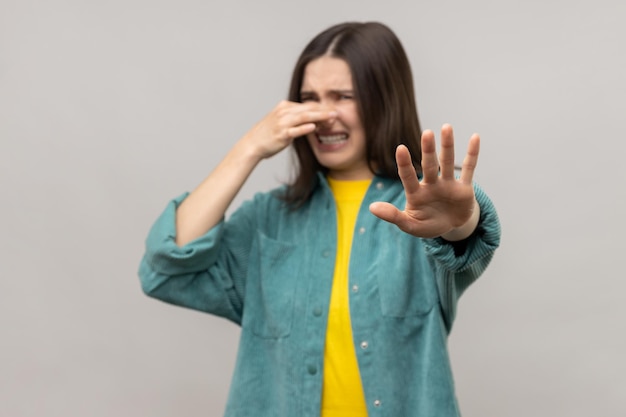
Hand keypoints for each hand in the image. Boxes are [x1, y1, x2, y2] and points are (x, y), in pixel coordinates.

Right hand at [242, 100, 336, 159]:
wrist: (252, 144)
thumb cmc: (268, 134)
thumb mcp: (281, 121)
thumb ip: (296, 119)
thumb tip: (313, 121)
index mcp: (285, 107)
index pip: (307, 105)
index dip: (321, 108)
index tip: (332, 112)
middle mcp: (284, 112)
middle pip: (308, 109)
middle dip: (324, 111)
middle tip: (337, 113)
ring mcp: (282, 123)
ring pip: (304, 117)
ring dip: (319, 117)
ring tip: (332, 118)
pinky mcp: (281, 134)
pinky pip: (295, 130)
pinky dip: (304, 128)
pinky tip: (314, 127)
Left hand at [369, 124, 479, 239]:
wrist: (450, 228)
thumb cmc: (427, 225)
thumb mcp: (409, 225)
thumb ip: (393, 216)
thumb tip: (372, 208)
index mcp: (416, 193)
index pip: (407, 176)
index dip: (404, 164)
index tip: (401, 148)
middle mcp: (431, 184)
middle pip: (429, 165)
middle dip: (428, 150)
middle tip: (427, 133)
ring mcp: (448, 184)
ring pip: (448, 162)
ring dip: (448, 146)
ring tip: (446, 127)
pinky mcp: (464, 188)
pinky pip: (469, 168)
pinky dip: (472, 154)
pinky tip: (474, 137)